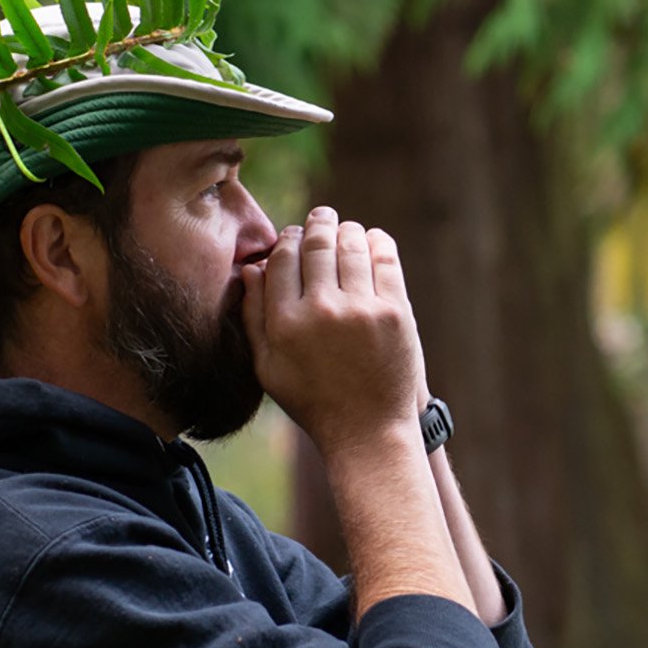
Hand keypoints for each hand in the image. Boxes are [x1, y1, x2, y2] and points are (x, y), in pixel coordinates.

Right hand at [242, 207, 422, 455]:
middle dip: (317, 224)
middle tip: (321, 216)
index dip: (288, 239)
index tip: (294, 235)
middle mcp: (322, 312)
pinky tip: (371, 240)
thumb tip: (252, 268)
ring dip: (346, 230)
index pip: (283, 259)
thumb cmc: (314, 400)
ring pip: (350, 245)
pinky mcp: (396, 313)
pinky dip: (377, 242)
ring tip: (344, 229)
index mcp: (286, 325)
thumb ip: (253, 317)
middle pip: (316, 245)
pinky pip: (385, 260)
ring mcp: (362, 310)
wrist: (369, 431)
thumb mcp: (268, 368)